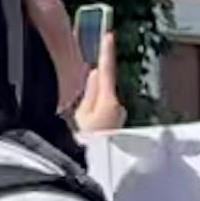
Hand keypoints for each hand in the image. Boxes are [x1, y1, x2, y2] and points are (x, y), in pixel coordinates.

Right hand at [71, 20, 125, 137]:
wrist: (97, 166)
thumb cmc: (87, 144)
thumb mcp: (81, 115)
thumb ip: (88, 91)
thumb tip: (93, 74)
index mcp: (108, 101)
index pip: (107, 70)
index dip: (106, 51)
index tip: (109, 34)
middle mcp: (117, 105)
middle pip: (103, 86)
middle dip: (92, 87)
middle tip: (81, 103)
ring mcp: (118, 115)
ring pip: (102, 99)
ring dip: (91, 104)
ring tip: (81, 124)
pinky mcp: (116, 122)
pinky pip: (103, 110)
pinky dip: (94, 112)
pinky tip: (87, 127)